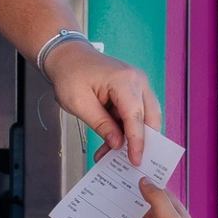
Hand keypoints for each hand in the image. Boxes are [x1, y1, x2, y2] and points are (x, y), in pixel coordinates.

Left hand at [44, 39, 159, 163]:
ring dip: (131, 137)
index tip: (136, 161)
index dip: (137, 142)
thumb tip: (118, 144)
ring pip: (145, 118)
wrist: (68, 56)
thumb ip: (101, 124)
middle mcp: (137, 81)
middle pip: (150, 118)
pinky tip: (111, 142)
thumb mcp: (79, 103)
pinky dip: (126, 129)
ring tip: (111, 154)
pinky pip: (135, 114)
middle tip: (128, 162)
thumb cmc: (70, 74)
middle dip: (140, 142)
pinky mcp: (133, 90)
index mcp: (124, 81)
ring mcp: (138, 84)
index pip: (136, 117)